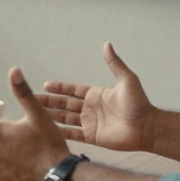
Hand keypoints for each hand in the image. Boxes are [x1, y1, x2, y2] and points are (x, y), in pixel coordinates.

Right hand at [36, 42, 154, 152]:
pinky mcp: (92, 136)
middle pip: (65, 104)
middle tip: (33, 99)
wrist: (146, 127)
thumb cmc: (138, 103)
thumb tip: (107, 44)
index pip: (73, 90)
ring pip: (66, 118)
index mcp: (96, 94)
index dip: (60, 88)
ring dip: (52, 115)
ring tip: (36, 113)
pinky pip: (73, 134)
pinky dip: (61, 131)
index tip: (45, 85)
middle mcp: (90, 108)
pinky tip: (49, 130)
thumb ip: (114, 63)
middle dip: (50, 101)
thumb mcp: (126, 80)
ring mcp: (90, 123)